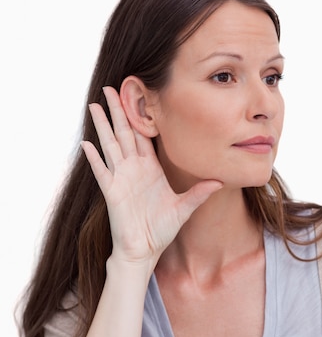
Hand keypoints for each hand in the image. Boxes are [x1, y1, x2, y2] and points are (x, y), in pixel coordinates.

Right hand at [82, 87, 222, 263]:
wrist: (145, 250)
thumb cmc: (161, 229)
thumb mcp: (184, 208)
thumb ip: (199, 193)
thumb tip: (220, 181)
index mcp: (151, 169)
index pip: (144, 136)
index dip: (140, 115)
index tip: (138, 94)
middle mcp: (134, 169)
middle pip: (124, 133)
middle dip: (118, 110)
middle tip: (112, 87)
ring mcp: (121, 179)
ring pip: (110, 146)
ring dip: (103, 126)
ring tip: (95, 105)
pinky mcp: (112, 192)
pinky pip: (102, 172)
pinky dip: (94, 159)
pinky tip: (86, 144)